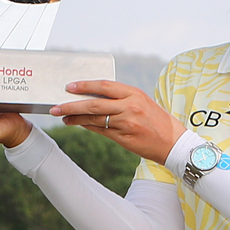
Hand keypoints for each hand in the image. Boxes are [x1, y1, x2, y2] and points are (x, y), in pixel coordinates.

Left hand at [53, 80, 187, 163]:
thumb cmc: (158, 121)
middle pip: (94, 104)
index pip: (105, 86)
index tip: (70, 86)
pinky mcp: (123, 138)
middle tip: (55, 106)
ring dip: (75, 118)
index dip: (85, 86)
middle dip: (72, 105)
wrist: (174, 143)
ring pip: (94, 119)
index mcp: (134, 94)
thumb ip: (122, 99)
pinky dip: (86, 126)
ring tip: (62, 116)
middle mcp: (129, 107)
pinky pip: (100, 130)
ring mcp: (126, 123)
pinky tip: (76, 124)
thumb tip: (96, 97)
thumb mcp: (142, 102)